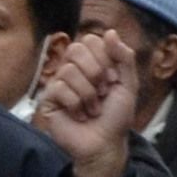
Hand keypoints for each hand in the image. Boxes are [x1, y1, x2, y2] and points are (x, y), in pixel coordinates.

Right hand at [35, 24, 148, 176]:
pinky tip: (80, 116)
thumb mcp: (128, 85)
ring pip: (69, 70)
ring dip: (88, 93)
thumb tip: (111, 32)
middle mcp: (73, 69)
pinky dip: (76, 104)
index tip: (113, 80)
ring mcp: (59, 84)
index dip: (104, 58)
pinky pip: (59, 88)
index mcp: (91, 62)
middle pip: (76, 49)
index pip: (91, 40)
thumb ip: (124, 58)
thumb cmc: (115, 118)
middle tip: (102, 92)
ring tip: (93, 109)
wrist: (105, 145)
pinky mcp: (48, 100)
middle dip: (95, 72)